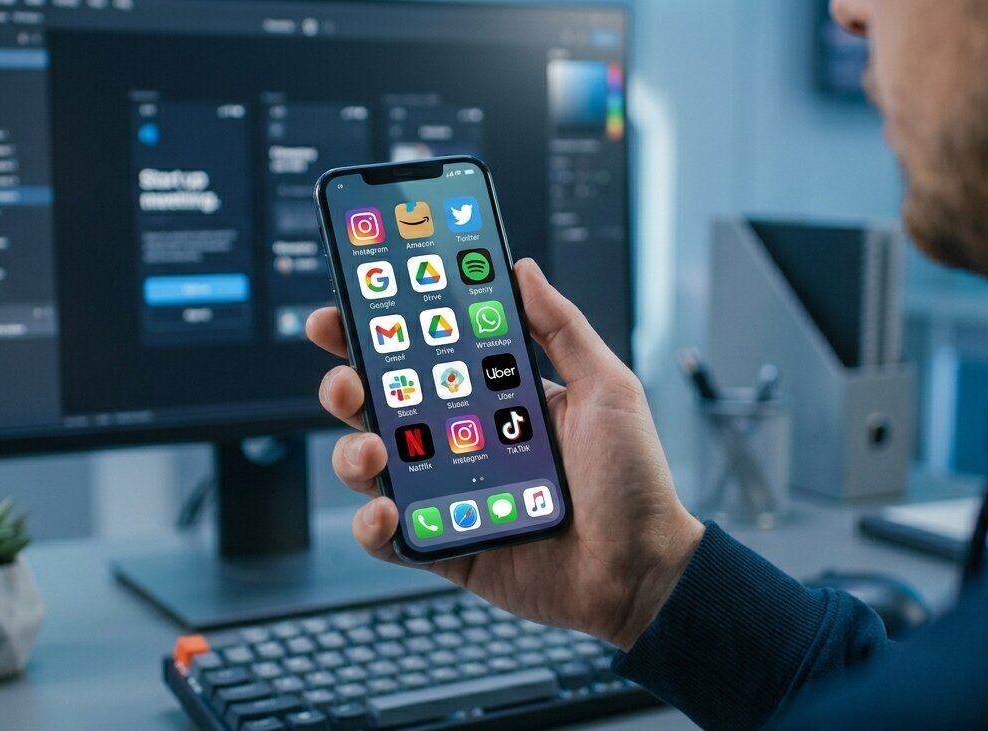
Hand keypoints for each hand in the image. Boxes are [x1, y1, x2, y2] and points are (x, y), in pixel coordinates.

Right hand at [306, 258, 703, 649]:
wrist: (643, 571)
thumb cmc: (634, 481)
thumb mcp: (607, 389)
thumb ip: (562, 328)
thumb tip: (523, 270)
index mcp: (493, 400)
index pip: (422, 357)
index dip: (377, 333)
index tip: (344, 311)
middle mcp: (461, 442)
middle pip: (380, 407)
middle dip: (346, 387)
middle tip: (347, 381)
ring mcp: (448, 495)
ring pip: (373, 467)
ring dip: (353, 454)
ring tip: (371, 451)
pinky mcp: (446, 546)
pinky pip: (390, 538)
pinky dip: (373, 526)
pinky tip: (384, 512)